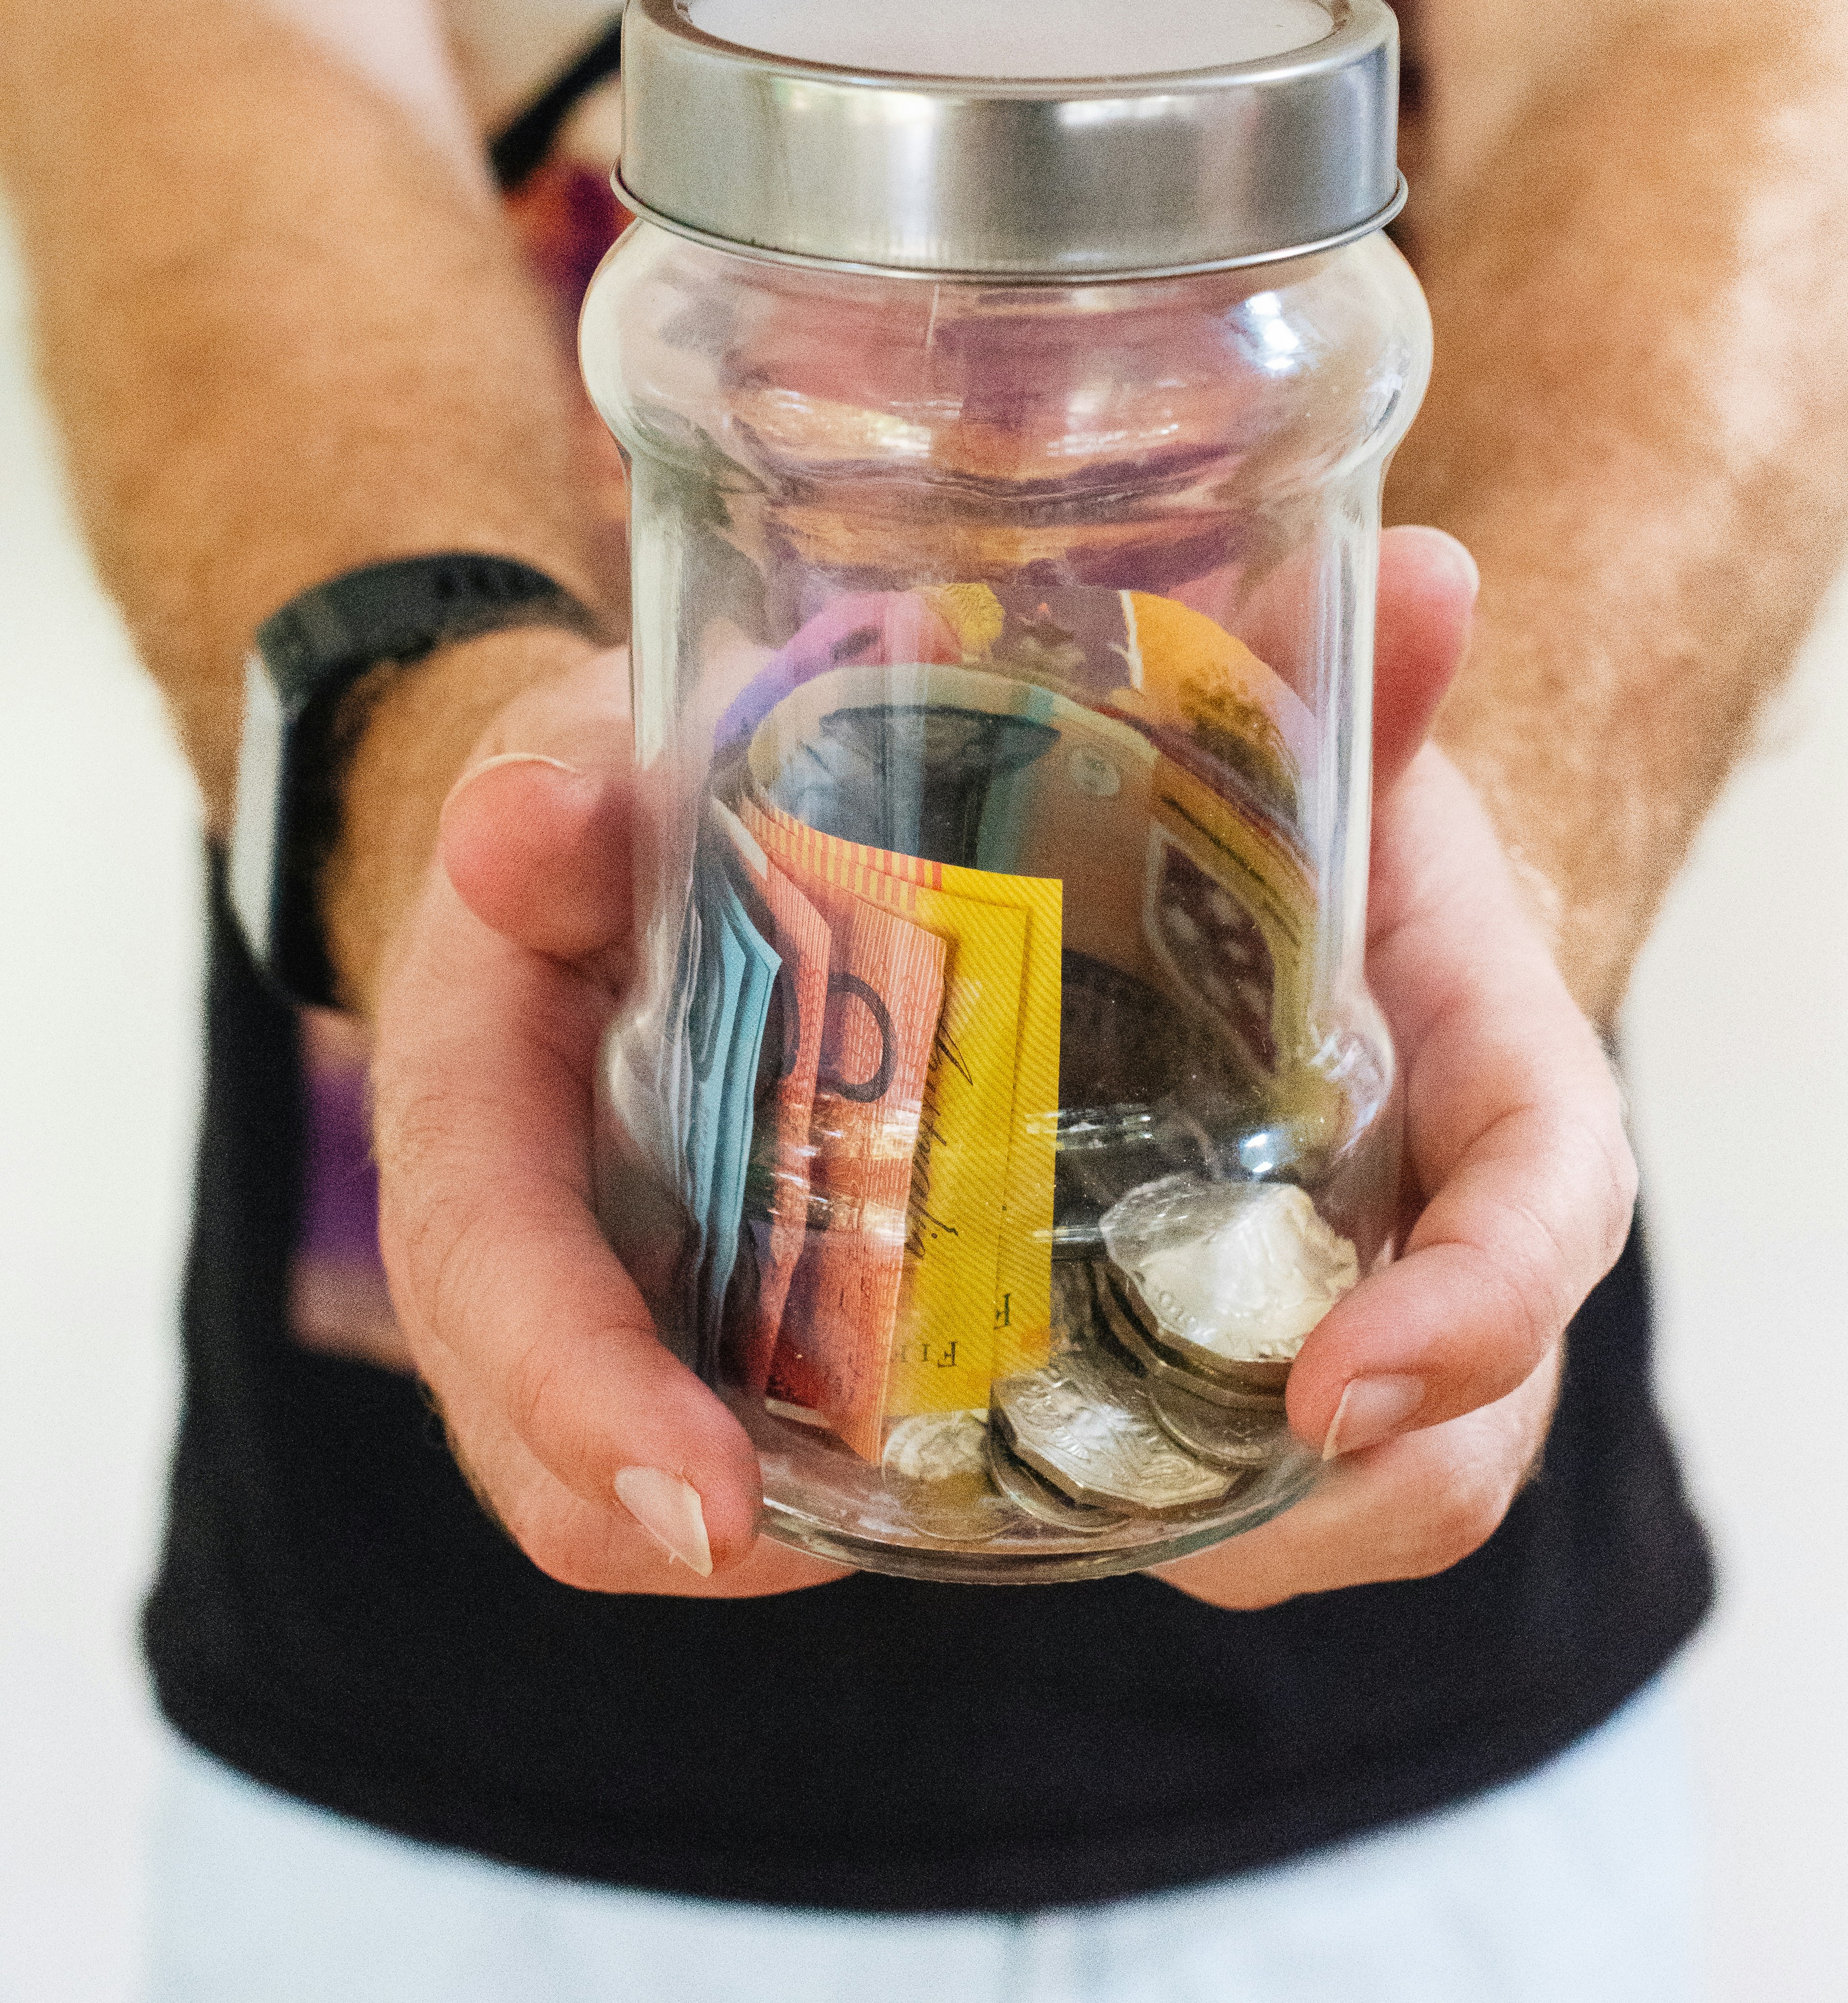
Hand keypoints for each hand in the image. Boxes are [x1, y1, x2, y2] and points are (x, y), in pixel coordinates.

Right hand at [368, 645, 846, 1596]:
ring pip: (614, 1492)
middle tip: (862, 1544)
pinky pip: (697, 1454)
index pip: (493, 1269)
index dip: (585, 1391)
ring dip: (761, 1527)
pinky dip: (794, 1488)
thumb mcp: (572, 766)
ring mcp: (567, 1303)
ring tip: (925, 1503)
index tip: (704, 1498)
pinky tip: (923, 1448)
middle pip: (541, 1443)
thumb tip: (526, 821)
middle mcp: (487, 1243)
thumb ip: (559, 790)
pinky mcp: (652, 1328)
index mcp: (458, 1099)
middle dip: (680, 1515)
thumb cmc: (586, 808)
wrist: (579, 845)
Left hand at [1155, 527, 1636, 1608]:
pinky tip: (1012, 1486)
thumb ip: (1370, 674)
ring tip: (1050, 1513)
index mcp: (1505, 1070)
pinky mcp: (1258, 1347)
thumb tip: (1428, 568)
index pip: (1549, 1208)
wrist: (1292, 878)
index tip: (1342, 1382)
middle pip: (1468, 1417)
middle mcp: (1454, 1216)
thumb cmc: (1332, 815)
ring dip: (1234, 1529)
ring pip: (1360, 1487)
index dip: (1477, 1309)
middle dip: (1341, 1495)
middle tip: (1167, 1519)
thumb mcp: (1336, 747)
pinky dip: (1160, 1505)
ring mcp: (1367, 1301)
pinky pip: (1248, 1481)